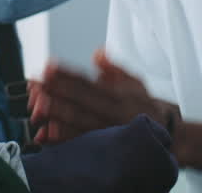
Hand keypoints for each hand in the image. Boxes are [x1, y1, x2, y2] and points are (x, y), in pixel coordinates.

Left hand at [30, 49, 174, 145]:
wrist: (166, 137)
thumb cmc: (143, 107)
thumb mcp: (134, 82)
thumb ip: (114, 68)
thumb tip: (98, 53)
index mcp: (118, 96)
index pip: (89, 82)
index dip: (68, 74)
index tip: (49, 66)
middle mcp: (113, 114)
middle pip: (81, 102)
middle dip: (57, 92)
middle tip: (36, 84)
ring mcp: (108, 132)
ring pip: (79, 123)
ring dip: (57, 115)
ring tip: (37, 107)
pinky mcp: (103, 149)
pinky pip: (80, 144)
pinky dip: (62, 140)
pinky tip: (44, 134)